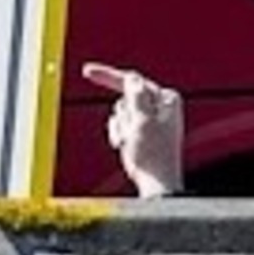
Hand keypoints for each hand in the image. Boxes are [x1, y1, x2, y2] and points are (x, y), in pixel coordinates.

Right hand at [85, 61, 185, 199]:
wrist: (156, 184)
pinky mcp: (143, 133)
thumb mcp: (143, 121)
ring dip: (121, 131)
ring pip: (120, 115)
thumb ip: (136, 96)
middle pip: (124, 100)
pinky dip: (121, 138)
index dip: (108, 76)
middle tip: (132, 137)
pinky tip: (130, 150)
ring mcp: (151, 120)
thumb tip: (132, 78)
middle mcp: (161, 106)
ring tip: (132, 145)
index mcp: (167, 99)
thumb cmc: (153, 156)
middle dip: (122, 118)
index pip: (133, 81)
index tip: (87, 71)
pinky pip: (121, 128)